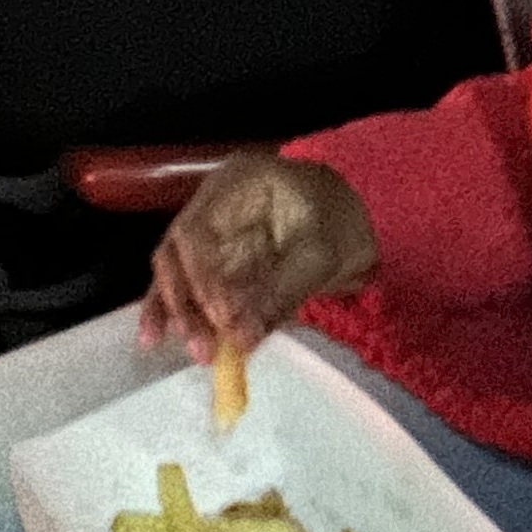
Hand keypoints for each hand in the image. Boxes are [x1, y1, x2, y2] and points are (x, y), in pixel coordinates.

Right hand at [139, 149, 378, 362]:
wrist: (368, 217)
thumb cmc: (344, 223)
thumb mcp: (322, 255)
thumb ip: (280, 295)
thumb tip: (239, 340)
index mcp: (237, 183)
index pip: (196, 231)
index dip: (200, 279)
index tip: (218, 319)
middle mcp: (213, 202)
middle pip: (177, 251)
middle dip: (184, 301)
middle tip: (201, 346)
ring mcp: (214, 229)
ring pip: (176, 270)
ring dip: (178, 311)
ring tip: (179, 347)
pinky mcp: (220, 257)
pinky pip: (191, 283)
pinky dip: (184, 310)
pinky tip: (163, 336)